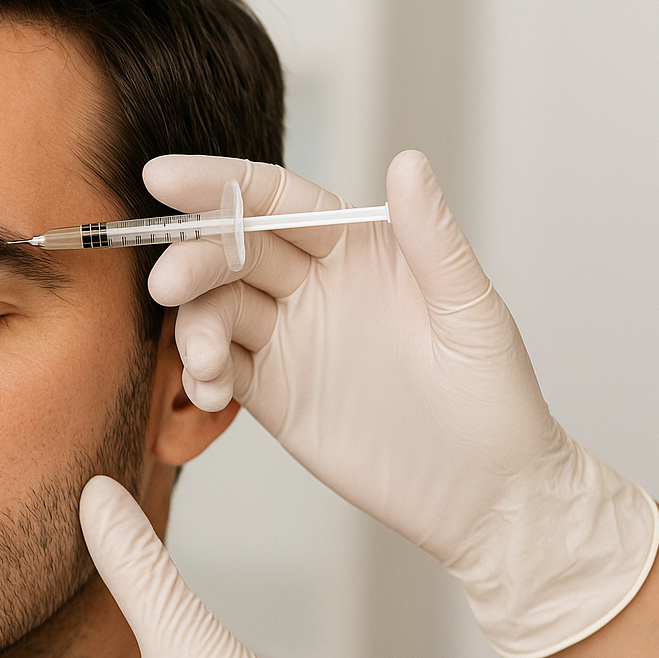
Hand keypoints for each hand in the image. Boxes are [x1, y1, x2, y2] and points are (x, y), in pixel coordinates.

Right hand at [144, 150, 658, 657]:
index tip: (163, 179)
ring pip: (214, 310)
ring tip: (208, 362)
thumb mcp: (469, 311)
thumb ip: (431, 237)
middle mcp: (314, 285)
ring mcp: (288, 340)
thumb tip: (407, 161)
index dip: (217, 185)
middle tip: (168, 284)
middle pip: (231, 252)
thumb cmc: (495, 399)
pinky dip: (200, 375)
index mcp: (357, 247)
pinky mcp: (272, 394)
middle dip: (192, 260)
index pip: (275, 200)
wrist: (486, 496)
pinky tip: (211, 393)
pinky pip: (218, 370)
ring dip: (193, 327)